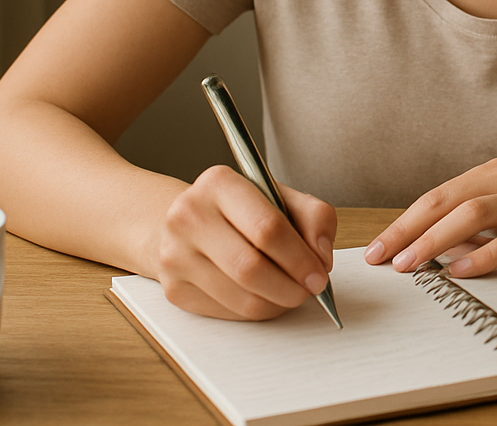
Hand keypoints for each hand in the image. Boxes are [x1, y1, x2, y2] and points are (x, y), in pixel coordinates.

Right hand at [153, 164, 336, 319]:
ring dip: (277, 303)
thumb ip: (314, 217)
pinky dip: (256, 311)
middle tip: (310, 290)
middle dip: (291, 287)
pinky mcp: (174, 289)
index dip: (299, 257)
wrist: (188, 222)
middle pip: (250, 267)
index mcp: (218, 183)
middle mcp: (188, 216)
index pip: (266, 227)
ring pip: (241, 297)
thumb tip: (321, 256)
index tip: (320, 274)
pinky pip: (227, 313)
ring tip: (291, 294)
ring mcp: (175, 255)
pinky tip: (265, 297)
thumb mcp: (281, 197)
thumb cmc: (242, 210)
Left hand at [364, 156, 496, 277]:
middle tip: (380, 258)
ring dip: (435, 241)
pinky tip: (464, 271)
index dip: (404, 221)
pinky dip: (486, 255)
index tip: (379, 246)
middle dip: (407, 231)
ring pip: (473, 215)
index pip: (438, 196)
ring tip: (411, 265)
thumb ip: (488, 221)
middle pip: (445, 201)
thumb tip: (443, 245)